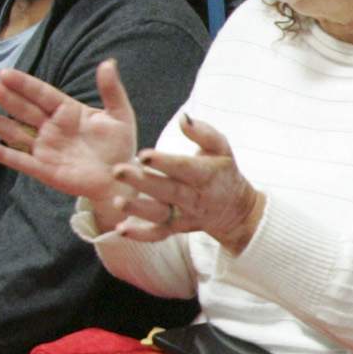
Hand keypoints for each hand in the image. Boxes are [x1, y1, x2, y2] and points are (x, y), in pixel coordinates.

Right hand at [0, 60, 140, 218]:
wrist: (121, 178)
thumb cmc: (119, 145)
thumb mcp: (119, 115)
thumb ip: (111, 90)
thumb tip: (108, 62)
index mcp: (67, 111)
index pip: (41, 94)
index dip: (24, 84)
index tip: (4, 72)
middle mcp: (51, 127)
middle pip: (23, 109)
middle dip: (3, 96)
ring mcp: (46, 148)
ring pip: (15, 132)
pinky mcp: (44, 169)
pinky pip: (21, 161)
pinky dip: (5, 154)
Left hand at [112, 114, 266, 253]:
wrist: (234, 209)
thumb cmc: (222, 171)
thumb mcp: (221, 148)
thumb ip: (203, 132)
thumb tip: (183, 118)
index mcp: (206, 175)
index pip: (184, 168)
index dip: (165, 162)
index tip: (143, 154)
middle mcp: (195, 197)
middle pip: (168, 191)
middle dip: (143, 182)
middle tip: (118, 171)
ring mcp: (185, 215)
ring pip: (161, 214)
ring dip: (139, 209)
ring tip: (118, 202)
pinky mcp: (175, 228)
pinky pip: (158, 234)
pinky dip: (140, 234)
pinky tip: (121, 230)